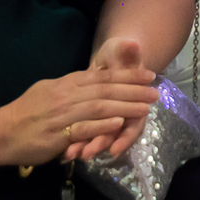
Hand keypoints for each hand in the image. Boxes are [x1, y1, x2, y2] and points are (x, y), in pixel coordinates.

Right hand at [0, 55, 158, 166]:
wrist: (1, 132)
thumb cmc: (26, 111)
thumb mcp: (50, 89)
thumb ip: (72, 83)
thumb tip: (95, 76)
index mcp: (67, 82)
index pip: (103, 76)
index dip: (127, 75)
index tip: (148, 75)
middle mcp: (67, 95)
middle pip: (106, 90)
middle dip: (134, 90)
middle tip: (155, 92)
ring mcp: (63, 114)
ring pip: (99, 107)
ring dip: (125, 107)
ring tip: (145, 108)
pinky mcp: (58, 134)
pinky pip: (83, 128)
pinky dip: (102, 125)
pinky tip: (119, 124)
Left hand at [77, 39, 154, 159]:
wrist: (113, 59)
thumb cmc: (119, 55)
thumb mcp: (123, 50)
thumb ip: (128, 51)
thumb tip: (132, 45)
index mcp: (133, 99)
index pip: (134, 123)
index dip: (126, 136)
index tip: (114, 149)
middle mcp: (123, 111)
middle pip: (113, 131)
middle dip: (99, 142)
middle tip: (85, 154)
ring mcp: (108, 116)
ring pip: (99, 135)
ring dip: (87, 145)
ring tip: (72, 155)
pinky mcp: (92, 115)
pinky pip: (87, 132)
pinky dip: (78, 142)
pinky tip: (65, 152)